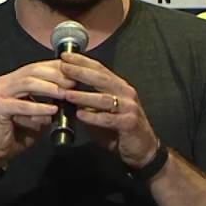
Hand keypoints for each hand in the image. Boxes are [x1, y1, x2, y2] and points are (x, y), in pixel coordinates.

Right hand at [0, 60, 69, 167]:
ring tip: (65, 94)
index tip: (75, 72)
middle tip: (73, 83)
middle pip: (33, 70)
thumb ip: (49, 103)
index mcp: (14, 80)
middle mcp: (5, 82)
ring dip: (49, 88)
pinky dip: (38, 107)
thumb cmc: (17, 132)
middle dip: (56, 75)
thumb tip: (69, 95)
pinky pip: (21, 105)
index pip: (38, 67)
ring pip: (27, 83)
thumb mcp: (38, 114)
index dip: (57, 67)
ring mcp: (0, 93)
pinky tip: (52, 110)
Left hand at [59, 52, 160, 167]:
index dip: (83, 61)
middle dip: (81, 72)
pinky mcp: (129, 123)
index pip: (100, 69)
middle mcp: (125, 93)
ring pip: (104, 99)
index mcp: (119, 87)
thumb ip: (87, 103)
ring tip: (66, 93)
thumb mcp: (102, 112)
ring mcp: (129, 107)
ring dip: (84, 96)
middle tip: (63, 67)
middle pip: (101, 79)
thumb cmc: (119, 129)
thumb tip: (65, 95)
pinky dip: (93, 116)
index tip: (65, 55)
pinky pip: (108, 119)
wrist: (142, 149)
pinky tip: (80, 114)